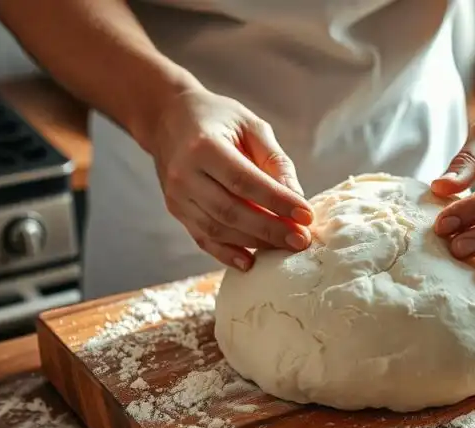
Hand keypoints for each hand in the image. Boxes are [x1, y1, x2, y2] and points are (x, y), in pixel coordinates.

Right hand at [150, 88, 313, 271]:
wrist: (168, 118)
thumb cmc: (217, 118)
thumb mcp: (251, 125)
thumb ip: (274, 160)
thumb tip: (297, 197)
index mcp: (203, 147)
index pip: (245, 181)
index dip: (277, 202)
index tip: (306, 215)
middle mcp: (185, 175)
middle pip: (231, 211)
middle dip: (271, 229)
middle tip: (302, 240)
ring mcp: (177, 196)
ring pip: (218, 229)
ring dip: (255, 243)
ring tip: (286, 247)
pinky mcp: (177, 210)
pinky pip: (203, 238)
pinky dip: (227, 254)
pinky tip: (251, 262)